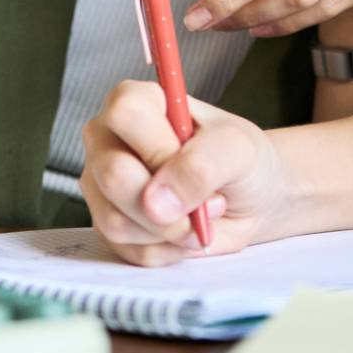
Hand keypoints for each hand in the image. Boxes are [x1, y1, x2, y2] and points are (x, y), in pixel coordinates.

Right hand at [80, 81, 287, 266]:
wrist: (249, 198)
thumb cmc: (240, 160)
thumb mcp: (238, 150)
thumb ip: (201, 166)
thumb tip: (156, 203)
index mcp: (137, 102)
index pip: (124, 114)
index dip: (158, 148)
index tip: (190, 162)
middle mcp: (109, 140)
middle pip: (114, 175)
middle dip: (168, 204)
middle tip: (208, 202)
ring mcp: (103, 185)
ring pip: (116, 221)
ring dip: (172, 230)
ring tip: (201, 215)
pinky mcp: (108, 226)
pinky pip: (129, 250)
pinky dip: (168, 250)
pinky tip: (186, 232)